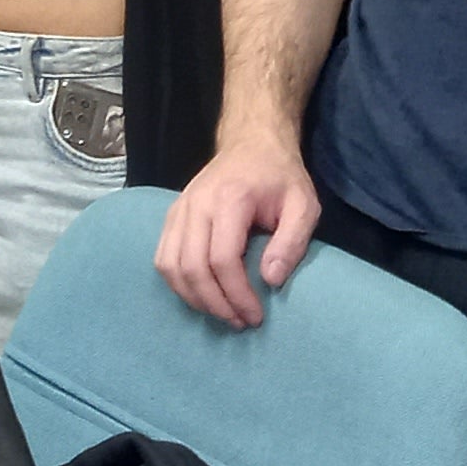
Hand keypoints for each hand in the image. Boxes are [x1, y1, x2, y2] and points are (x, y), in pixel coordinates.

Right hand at [155, 138, 319, 327]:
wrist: (252, 143)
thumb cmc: (280, 177)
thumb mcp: (304, 205)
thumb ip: (292, 242)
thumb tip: (271, 280)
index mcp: (229, 199)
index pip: (222, 258)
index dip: (237, 294)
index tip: (255, 315)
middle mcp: (196, 204)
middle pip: (191, 266)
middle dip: (215, 303)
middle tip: (240, 322)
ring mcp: (179, 209)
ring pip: (170, 265)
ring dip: (193, 297)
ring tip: (221, 312)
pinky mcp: (172, 215)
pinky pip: (162, 257)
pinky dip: (177, 283)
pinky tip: (200, 295)